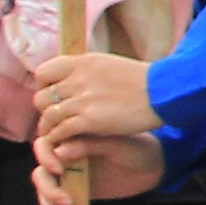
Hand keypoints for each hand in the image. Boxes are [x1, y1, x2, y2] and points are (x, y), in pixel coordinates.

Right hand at [29, 131, 165, 204]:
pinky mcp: (75, 192)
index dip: (45, 157)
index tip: (60, 170)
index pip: (45, 144)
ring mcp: (69, 174)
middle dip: (47, 188)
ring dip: (47, 203)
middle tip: (66, 201)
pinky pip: (56, 201)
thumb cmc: (136, 148)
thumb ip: (90, 145)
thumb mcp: (116, 144)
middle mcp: (65, 155)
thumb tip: (60, 152)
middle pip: (41, 170)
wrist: (154, 166)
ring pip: (45, 188)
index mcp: (71, 136)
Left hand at [34, 48, 158, 144]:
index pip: (43, 72)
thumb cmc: (143, 81)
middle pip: (41, 97)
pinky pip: (61, 131)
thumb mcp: (110, 65)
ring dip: (49, 128)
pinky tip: (66, 142)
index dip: (44, 87)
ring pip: (48, 116)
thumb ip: (87, 71)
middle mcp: (79, 79)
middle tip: (55, 118)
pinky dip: (59, 138)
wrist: (164, 92)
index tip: (54, 96)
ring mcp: (83, 100)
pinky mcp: (90, 120)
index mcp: (83, 62)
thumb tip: (71, 79)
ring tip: (57, 134)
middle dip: (45, 110)